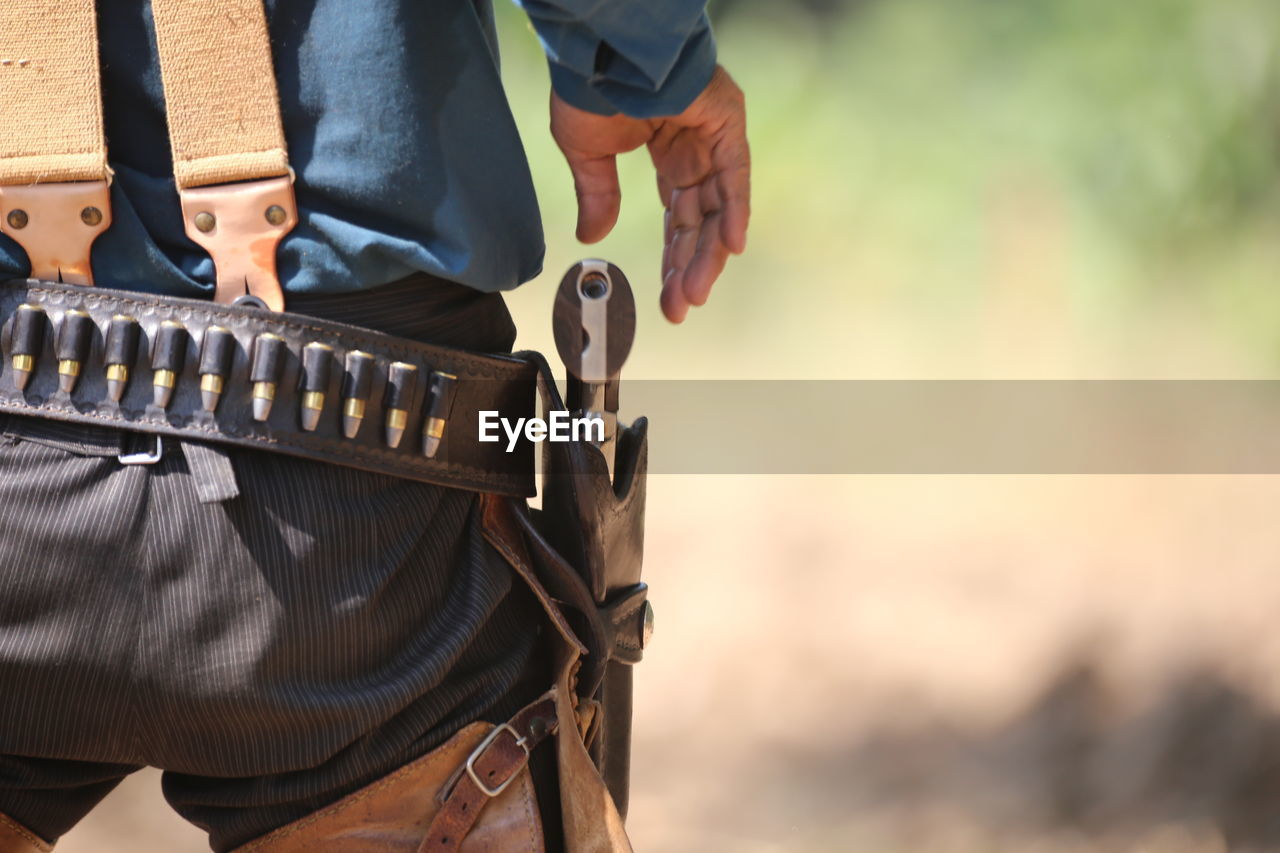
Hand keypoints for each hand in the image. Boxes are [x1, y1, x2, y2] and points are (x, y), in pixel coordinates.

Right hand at [551, 66, 750, 322]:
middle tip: (680, 306)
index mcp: (666, 152)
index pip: (678, 217)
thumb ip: (597, 195)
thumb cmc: (588, 84)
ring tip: (693, 292)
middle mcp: (695, 148)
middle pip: (700, 220)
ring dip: (707, 252)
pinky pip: (735, 175)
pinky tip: (728, 248)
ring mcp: (713, 136)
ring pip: (718, 206)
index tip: (667, 299)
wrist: (597, 47)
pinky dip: (734, 211)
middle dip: (689, 266)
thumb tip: (593, 237)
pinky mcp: (726, 122)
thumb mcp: (586, 153)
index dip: (674, 259)